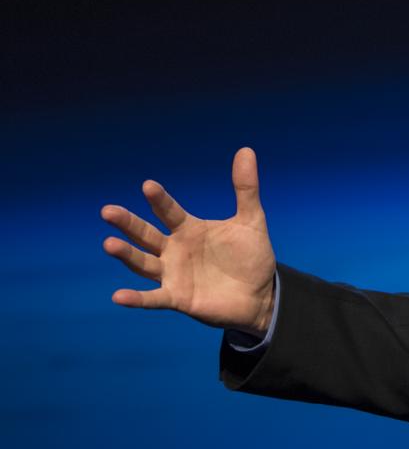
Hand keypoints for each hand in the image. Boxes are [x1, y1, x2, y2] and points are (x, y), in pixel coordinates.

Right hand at [101, 147, 276, 335]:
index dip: (159, 200)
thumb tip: (246, 149)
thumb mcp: (251, 219)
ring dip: (127, 255)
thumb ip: (246, 188)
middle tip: (108, 210)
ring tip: (108, 243)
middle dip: (128, 223)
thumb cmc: (251, 255)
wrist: (260, 293)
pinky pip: (153, 298)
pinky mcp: (178, 298)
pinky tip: (118, 296)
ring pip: (144, 263)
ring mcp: (173, 275)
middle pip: (146, 235)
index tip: (148, 185)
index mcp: (190, 229)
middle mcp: (175, 250)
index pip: (170, 212)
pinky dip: (137, 299)